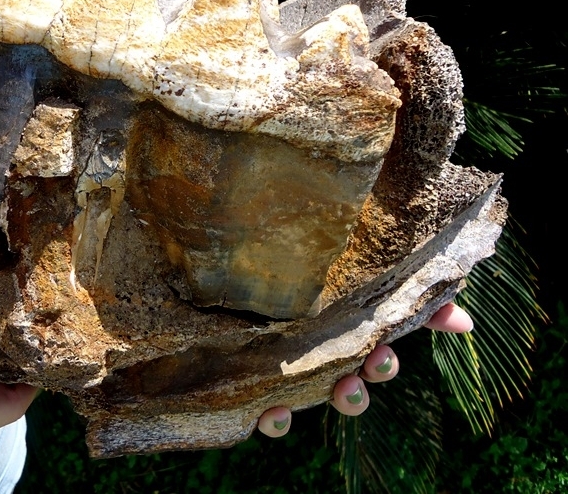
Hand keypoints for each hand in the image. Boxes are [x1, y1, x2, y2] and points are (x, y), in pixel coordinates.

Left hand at [256, 302, 471, 435]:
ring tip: (291, 407)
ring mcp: (292, 376)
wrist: (241, 287)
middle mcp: (324, 364)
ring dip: (301, 412)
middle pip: (346, 391)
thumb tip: (466, 323)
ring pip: (305, 404)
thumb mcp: (363, 288)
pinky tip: (271, 412)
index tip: (380, 355)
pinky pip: (266, 412)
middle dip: (352, 393)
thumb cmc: (315, 288)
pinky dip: (272, 419)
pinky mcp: (257, 384)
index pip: (375, 362)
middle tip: (349, 382)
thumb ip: (416, 305)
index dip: (382, 366)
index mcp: (350, 342)